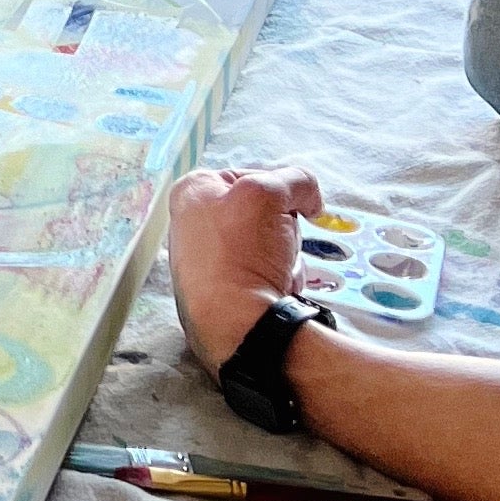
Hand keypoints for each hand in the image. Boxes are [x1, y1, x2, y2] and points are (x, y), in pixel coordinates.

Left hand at [166, 164, 320, 369]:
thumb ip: (295, 180)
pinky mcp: (225, 290)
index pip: (252, 177)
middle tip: (281, 242)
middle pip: (264, 213)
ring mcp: (207, 260)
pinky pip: (268, 274)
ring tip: (278, 270)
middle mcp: (191, 224)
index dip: (280, 191)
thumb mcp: (268, 193)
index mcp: (190, 192)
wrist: (239, 323)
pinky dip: (281, 279)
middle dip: (285, 228)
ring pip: (271, 244)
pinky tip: (276, 290)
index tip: (291, 207)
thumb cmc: (241, 254)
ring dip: (288, 256)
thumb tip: (309, 199)